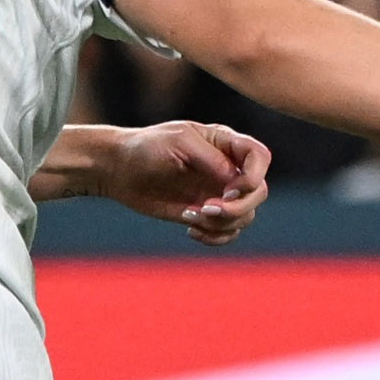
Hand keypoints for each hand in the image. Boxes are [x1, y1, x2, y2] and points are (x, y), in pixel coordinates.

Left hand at [102, 120, 271, 245]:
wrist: (119, 169)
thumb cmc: (146, 147)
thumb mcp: (178, 142)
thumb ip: (210, 158)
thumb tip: (235, 181)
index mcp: (225, 144)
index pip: (260, 156)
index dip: (254, 176)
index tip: (230, 189)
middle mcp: (227, 169)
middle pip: (259, 193)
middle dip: (238, 207)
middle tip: (206, 207)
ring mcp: (218, 193)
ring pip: (245, 217)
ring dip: (221, 223)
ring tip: (189, 216)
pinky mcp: (205, 214)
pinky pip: (227, 233)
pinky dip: (214, 237)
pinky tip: (190, 229)